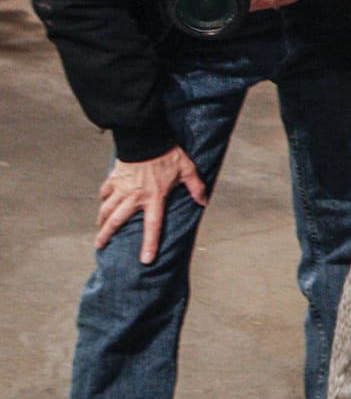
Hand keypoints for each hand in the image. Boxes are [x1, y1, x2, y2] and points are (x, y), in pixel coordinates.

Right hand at [98, 147, 207, 261]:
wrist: (146, 138)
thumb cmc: (168, 154)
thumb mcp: (188, 170)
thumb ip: (196, 187)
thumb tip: (204, 201)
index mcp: (154, 198)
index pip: (152, 226)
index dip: (149, 244)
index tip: (144, 260)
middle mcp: (134, 197)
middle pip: (116, 221)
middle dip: (106, 235)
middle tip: (99, 246)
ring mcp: (121, 188)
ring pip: (106, 209)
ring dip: (102, 221)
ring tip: (99, 229)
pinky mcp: (113, 179)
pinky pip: (105, 192)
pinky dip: (103, 199)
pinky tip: (103, 203)